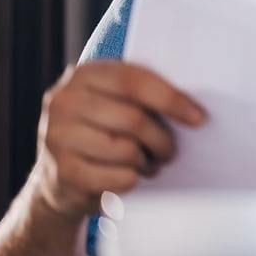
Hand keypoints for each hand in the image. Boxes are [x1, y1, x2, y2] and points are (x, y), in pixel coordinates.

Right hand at [27, 60, 205, 220]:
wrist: (58, 176)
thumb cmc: (102, 131)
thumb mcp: (115, 102)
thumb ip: (142, 95)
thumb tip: (192, 109)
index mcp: (84, 75)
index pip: (135, 81)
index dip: (171, 100)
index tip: (198, 118)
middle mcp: (64, 101)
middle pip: (134, 119)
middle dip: (162, 139)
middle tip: (170, 151)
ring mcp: (57, 137)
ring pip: (126, 150)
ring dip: (147, 162)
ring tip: (148, 163)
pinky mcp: (62, 172)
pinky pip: (117, 178)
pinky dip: (132, 180)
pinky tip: (130, 176)